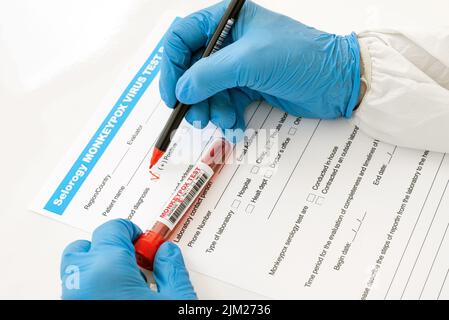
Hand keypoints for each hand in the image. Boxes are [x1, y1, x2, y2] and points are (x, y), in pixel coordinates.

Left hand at [60, 219, 196, 299]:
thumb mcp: (176, 301)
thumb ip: (172, 270)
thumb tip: (166, 252)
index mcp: (107, 269)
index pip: (112, 229)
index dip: (132, 231)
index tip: (146, 242)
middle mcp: (81, 282)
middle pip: (85, 246)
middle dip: (108, 246)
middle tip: (132, 260)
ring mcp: (72, 299)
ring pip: (76, 269)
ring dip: (97, 266)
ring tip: (124, 280)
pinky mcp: (72, 310)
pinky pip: (76, 288)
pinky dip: (93, 284)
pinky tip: (116, 295)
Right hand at [160, 0, 359, 134]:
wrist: (336, 82)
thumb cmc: (302, 57)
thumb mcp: (251, 61)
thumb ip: (210, 74)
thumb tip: (181, 89)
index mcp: (227, 21)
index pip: (183, 38)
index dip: (172, 66)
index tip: (172, 94)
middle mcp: (229, 42)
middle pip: (192, 68)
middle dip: (192, 95)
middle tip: (196, 115)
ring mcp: (239, 66)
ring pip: (207, 90)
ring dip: (210, 109)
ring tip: (223, 119)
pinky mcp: (248, 86)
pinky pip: (225, 102)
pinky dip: (226, 116)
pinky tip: (235, 123)